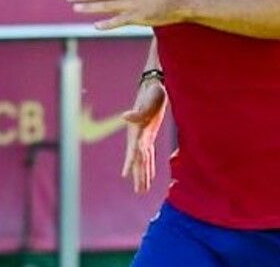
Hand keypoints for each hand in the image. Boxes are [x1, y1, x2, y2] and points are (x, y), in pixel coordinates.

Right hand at [121, 78, 166, 192]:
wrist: (154, 86)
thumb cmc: (151, 93)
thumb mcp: (147, 102)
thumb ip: (137, 112)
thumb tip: (125, 117)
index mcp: (136, 131)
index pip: (133, 150)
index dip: (130, 163)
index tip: (125, 176)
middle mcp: (137, 137)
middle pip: (137, 160)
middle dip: (138, 176)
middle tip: (140, 192)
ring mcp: (143, 137)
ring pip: (143, 160)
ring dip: (143, 175)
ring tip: (142, 190)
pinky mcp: (149, 135)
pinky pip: (148, 154)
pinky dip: (149, 165)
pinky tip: (150, 174)